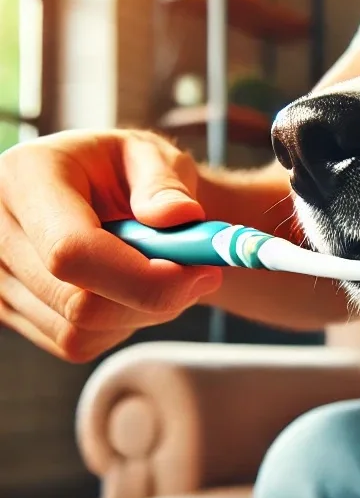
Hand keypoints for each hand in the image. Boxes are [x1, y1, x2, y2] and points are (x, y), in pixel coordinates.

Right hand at [0, 130, 222, 361]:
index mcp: (26, 177)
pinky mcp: (7, 309)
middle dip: (153, 297)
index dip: (139, 276)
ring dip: (141, 312)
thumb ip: (165, 183)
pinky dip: (119, 324)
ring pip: (79, 331)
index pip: (71, 250)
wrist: (101, 190)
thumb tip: (180, 215)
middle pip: (77, 301)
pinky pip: (74, 343)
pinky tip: (127, 286)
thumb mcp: (151, 155)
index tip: (198, 272)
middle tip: (202, 272)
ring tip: (161, 269)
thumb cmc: (127, 169)